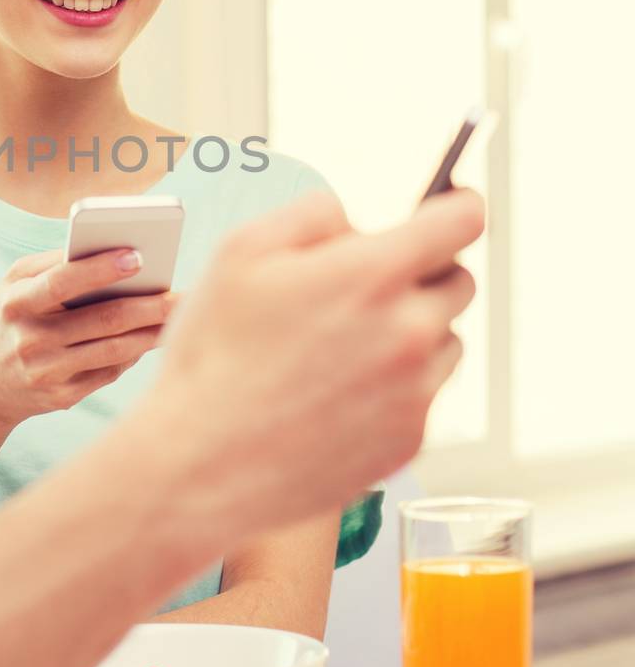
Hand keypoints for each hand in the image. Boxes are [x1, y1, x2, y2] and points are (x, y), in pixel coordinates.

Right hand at [0, 248, 178, 430]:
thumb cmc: (10, 318)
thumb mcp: (15, 286)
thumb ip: (54, 265)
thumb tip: (112, 251)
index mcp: (16, 303)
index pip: (61, 283)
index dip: (100, 269)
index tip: (138, 256)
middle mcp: (30, 340)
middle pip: (101, 320)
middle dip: (148, 305)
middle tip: (181, 294)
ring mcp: (46, 373)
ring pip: (114, 349)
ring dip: (152, 332)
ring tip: (178, 314)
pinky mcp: (62, 397)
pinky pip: (109, 371)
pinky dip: (134, 352)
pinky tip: (152, 337)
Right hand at [136, 188, 484, 541]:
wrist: (204, 462)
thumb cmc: (215, 354)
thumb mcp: (241, 250)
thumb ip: (313, 213)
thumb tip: (354, 220)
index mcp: (373, 274)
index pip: (463, 219)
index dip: (456, 204)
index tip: (447, 208)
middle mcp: (410, 331)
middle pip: (460, 281)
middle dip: (422, 273)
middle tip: (365, 289)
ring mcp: (416, 391)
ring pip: (446, 341)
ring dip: (413, 332)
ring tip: (341, 348)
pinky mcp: (410, 439)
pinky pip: (424, 394)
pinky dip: (395, 385)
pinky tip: (336, 391)